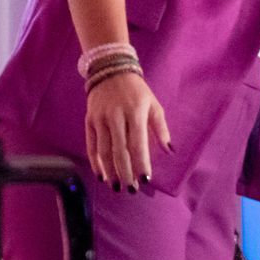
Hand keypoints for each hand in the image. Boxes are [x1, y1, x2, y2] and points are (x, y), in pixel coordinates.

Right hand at [84, 70, 172, 192]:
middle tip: (131, 189)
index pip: (138, 143)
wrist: (110, 70)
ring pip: (104, 151)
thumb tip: (169, 151)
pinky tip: (101, 175)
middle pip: (120, 150)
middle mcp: (116, 116)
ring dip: (110, 171)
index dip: (141, 163)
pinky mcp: (89, 120)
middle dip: (126, 172)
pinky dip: (95, 162)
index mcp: (135, 112)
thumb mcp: (153, 104)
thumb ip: (161, 129)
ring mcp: (100, 119)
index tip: (146, 180)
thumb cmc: (137, 91)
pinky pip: (91, 145)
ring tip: (117, 186)